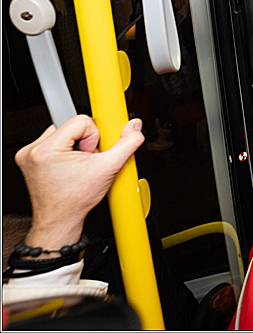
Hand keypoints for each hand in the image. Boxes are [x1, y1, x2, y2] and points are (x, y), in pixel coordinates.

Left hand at [16, 115, 144, 248]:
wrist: (60, 220)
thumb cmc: (75, 201)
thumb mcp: (107, 169)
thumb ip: (126, 144)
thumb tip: (134, 128)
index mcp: (47, 149)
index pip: (81, 121)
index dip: (94, 137)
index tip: (92, 152)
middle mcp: (33, 150)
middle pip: (70, 125)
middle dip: (84, 141)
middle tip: (84, 161)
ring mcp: (29, 154)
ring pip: (63, 132)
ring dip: (75, 145)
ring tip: (77, 165)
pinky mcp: (29, 159)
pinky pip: (53, 142)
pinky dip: (65, 150)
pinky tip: (69, 166)